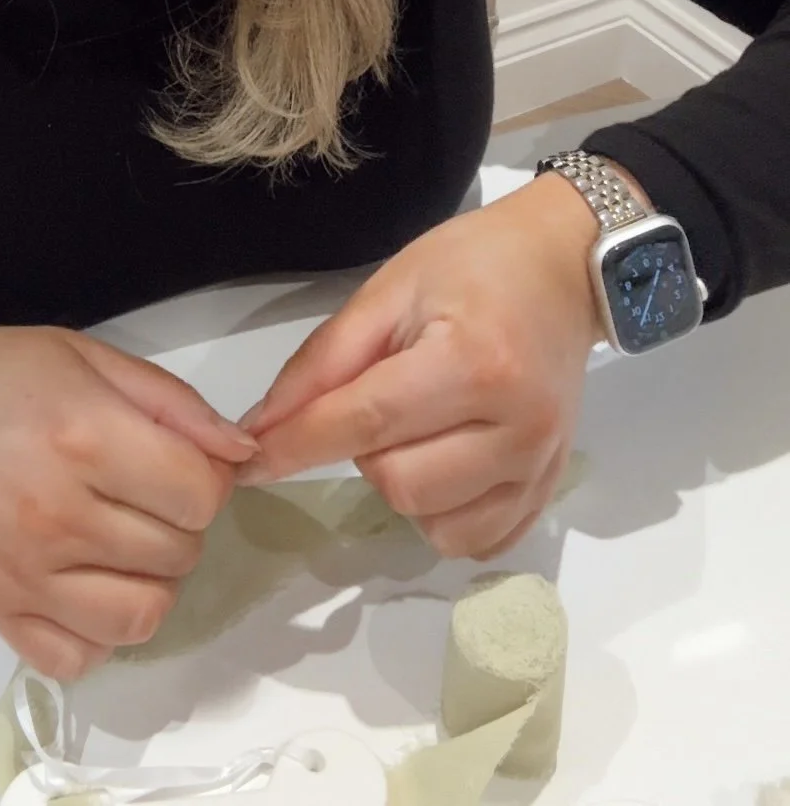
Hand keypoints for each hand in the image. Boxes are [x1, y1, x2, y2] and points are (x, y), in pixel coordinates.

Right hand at [0, 324, 258, 679]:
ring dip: (151, 580)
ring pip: (144, 616)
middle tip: (141, 491)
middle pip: (180, 553)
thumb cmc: (0, 377)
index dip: (207, 476)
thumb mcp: (88, 358)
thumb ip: (174, 404)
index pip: (201, 493)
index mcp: (85, 437)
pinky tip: (87, 584)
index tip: (177, 459)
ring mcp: (27, 578)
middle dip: (179, 522)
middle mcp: (58, 516)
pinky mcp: (2, 618)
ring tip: (123, 542)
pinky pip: (83, 658)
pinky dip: (98, 631)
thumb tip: (245, 454)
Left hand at [235, 169, 644, 560]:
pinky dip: (442, 513)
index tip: (246, 461)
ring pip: (430, 521)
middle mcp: (517, 427)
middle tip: (382, 396)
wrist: (562, 269)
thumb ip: (325, 361)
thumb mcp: (390, 289)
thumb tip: (262, 427)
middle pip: (396, 482)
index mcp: (474, 362)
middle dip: (363, 449)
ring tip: (418, 425)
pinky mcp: (549, 493)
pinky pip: (472, 542)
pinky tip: (445, 461)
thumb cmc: (473, 265)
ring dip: (402, 482)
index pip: (366, 422)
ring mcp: (540, 467)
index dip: (297, 445)